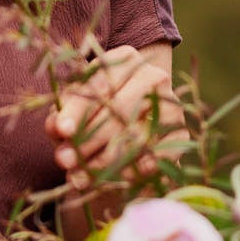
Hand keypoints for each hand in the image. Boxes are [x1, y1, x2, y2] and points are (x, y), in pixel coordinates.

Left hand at [45, 42, 183, 192]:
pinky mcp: (180, 133)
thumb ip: (63, 116)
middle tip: (65, 161)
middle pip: (120, 109)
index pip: (99, 84)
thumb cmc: (94, 114)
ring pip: (137, 134)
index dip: (78, 109)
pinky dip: (133, 170)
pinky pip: (156, 155)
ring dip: (105, 160)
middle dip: (89, 138)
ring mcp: (171, 104)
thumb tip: (58, 129)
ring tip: (79, 178)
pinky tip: (111, 180)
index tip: (62, 131)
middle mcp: (152, 76)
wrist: (130, 129)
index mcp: (123, 60)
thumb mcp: (74, 111)